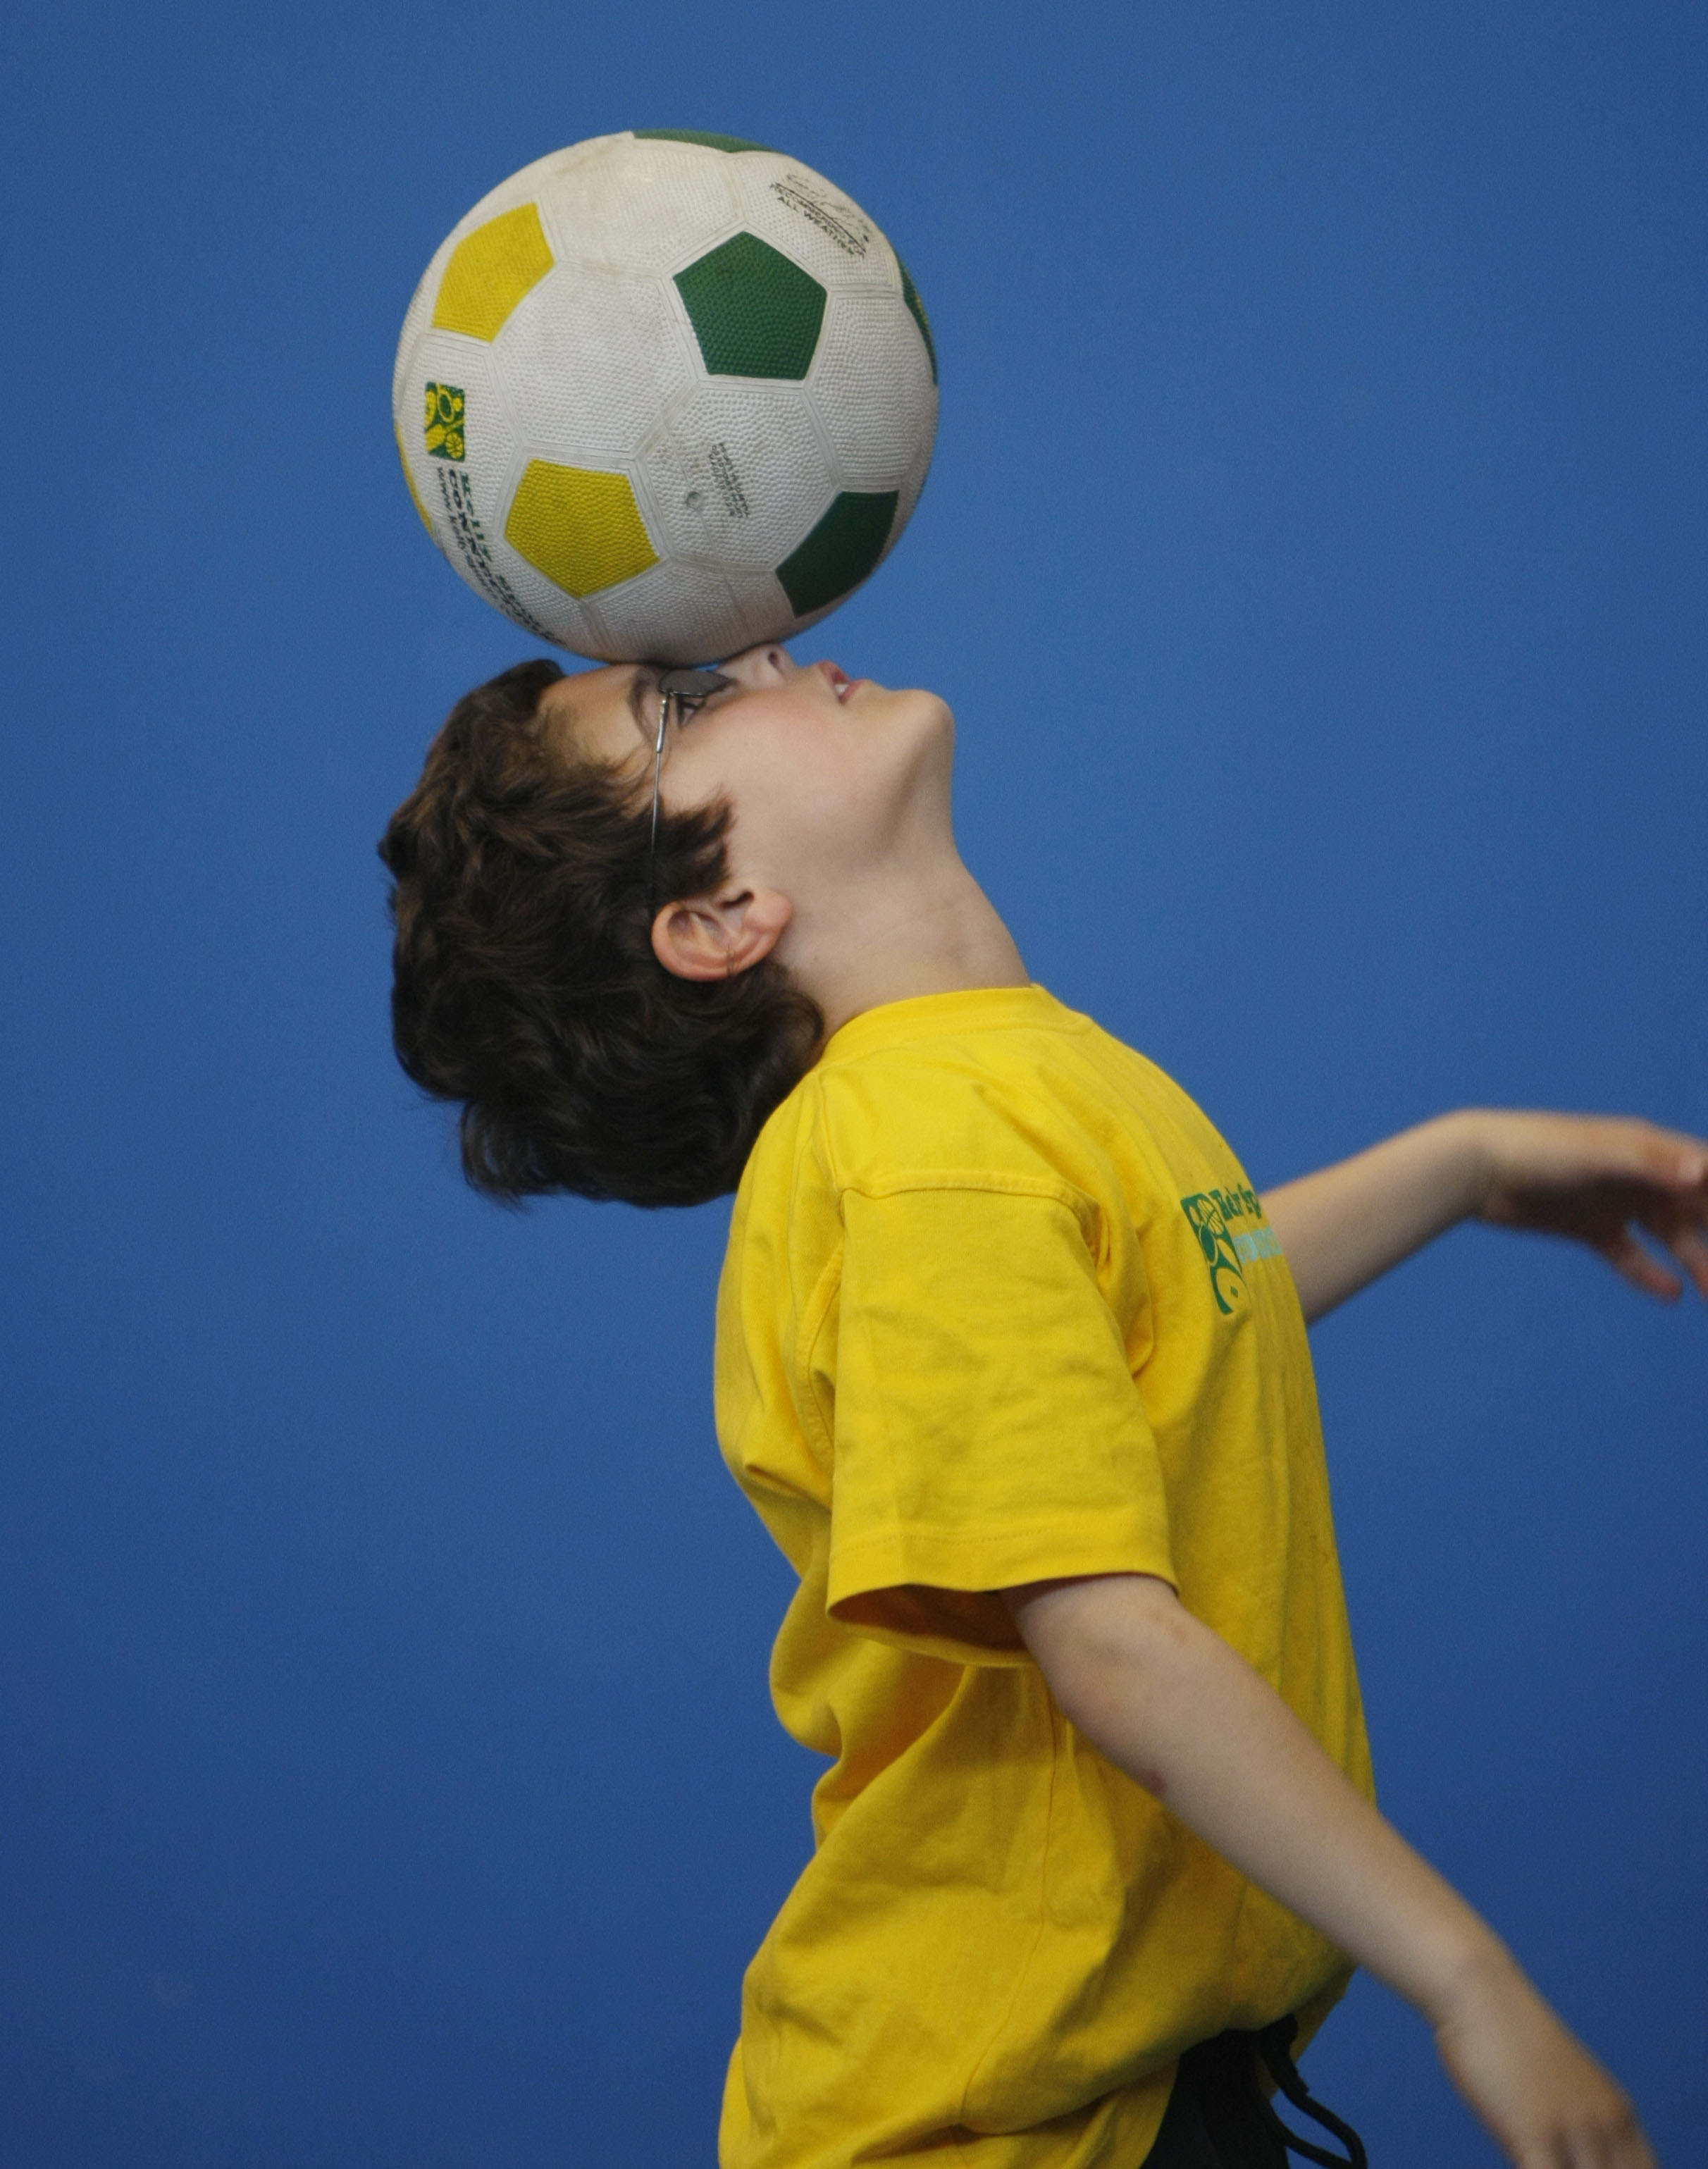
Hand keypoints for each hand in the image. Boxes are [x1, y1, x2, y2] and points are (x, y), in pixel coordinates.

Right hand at [1432, 1945, 1654, 2167]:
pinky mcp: (1536, 2134)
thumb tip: (1568, 2157)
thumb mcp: (1563, 2086)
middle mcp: (1605, 2123)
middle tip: (1553, 2164)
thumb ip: (1579, 2126)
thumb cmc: (1507, 2037)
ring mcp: (1573, 2130)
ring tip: (1536, 2162)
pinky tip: (1517, 2164)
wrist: (1479, 1992)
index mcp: (1618, 2113)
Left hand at [1471, 1111, 1707, 1302]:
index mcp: (1651, 1149)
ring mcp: (1617, 1202)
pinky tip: (1672, 1296)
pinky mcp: (1590, 1228)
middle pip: (1698, 1208)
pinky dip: (1651, 1275)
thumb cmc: (1539, 1149)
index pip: (1707, 1173)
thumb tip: (1702, 1176)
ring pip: (1671, 1237)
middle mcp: (1640, 1175)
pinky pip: (1631, 1256)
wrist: (1476, 1167)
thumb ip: (1652, 1164)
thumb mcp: (1599, 1155)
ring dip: (1698, 1262)